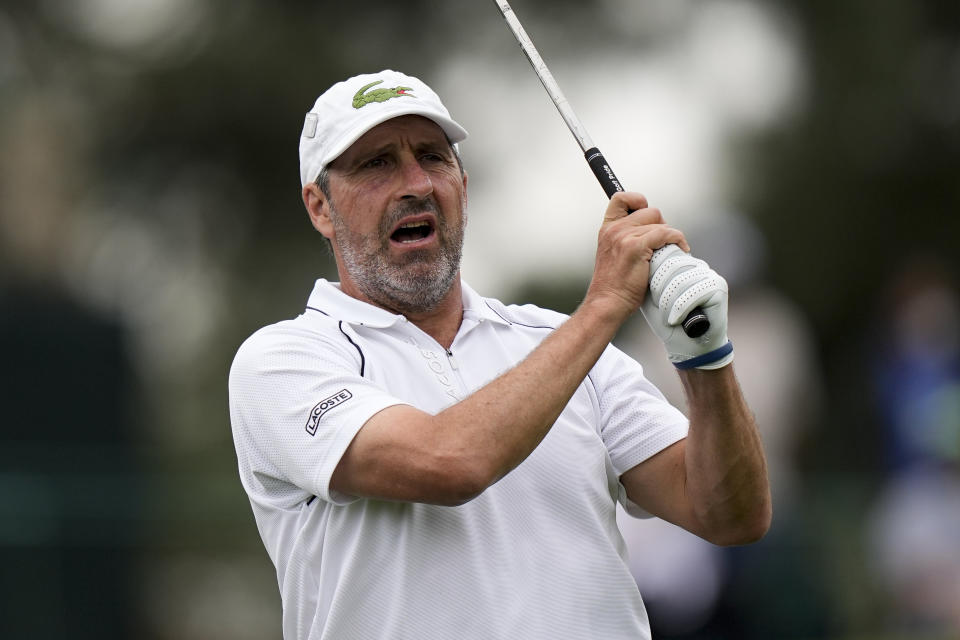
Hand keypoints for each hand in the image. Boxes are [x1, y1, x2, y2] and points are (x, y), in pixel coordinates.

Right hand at [585, 192, 689, 318]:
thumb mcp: (614, 254)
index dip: (637, 201)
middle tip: (662, 241)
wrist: (608, 302)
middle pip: (649, 211)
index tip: (646, 213)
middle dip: (661, 224)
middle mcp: (614, 229)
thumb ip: (626, 238)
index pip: (621, 198)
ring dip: (670, 236)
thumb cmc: (613, 285)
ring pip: (660, 223)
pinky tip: (679, 250)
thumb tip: (652, 231)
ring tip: (669, 250)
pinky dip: (677, 240)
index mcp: (607, 229)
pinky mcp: (637, 247)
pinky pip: (666, 234)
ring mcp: (624, 237)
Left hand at [640, 244, 732, 369]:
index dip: (653, 275)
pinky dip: (680, 309)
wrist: (686, 346)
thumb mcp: (650, 295)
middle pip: (671, 264)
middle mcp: (696, 265)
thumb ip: (648, 275)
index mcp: (680, 263)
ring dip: (668, 303)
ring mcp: (709, 274)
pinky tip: (676, 320)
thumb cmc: (668, 322)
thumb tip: (642, 256)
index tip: (652, 296)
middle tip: (659, 308)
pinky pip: (694, 292)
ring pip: (680, 280)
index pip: (664, 253)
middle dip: (658, 289)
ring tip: (668, 317)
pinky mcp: (718, 286)